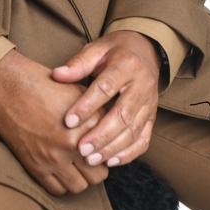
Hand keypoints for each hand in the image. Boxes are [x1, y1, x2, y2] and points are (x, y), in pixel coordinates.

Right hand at [0, 48, 109, 195]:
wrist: (7, 85)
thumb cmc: (41, 82)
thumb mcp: (76, 89)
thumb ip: (95, 110)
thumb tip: (108, 126)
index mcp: (86, 122)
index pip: (110, 148)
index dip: (106, 146)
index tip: (100, 143)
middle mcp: (73, 143)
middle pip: (99, 173)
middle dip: (96, 166)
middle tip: (89, 156)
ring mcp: (54, 158)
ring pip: (80, 186)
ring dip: (80, 177)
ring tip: (74, 164)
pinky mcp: (36, 167)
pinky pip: (58, 190)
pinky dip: (61, 183)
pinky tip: (59, 168)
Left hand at [51, 30, 159, 166]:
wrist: (144, 49)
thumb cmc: (115, 50)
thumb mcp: (97, 49)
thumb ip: (78, 63)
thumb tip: (56, 75)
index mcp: (126, 64)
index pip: (106, 88)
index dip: (87, 106)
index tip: (68, 121)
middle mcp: (142, 84)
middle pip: (123, 114)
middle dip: (101, 135)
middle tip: (80, 149)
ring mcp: (150, 102)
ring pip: (134, 130)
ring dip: (112, 148)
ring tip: (91, 158)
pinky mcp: (153, 116)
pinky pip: (144, 139)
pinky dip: (129, 153)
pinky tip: (111, 160)